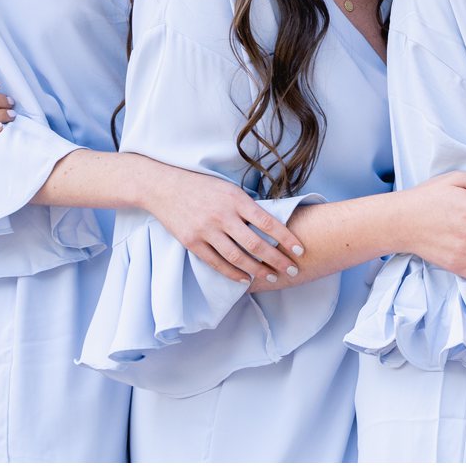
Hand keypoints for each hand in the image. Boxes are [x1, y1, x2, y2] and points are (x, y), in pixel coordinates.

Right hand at [139, 163, 306, 285]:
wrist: (165, 188)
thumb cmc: (203, 186)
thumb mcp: (230, 189)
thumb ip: (248, 206)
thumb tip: (272, 225)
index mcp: (236, 200)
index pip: (268, 222)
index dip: (286, 238)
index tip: (301, 250)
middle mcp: (223, 216)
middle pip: (256, 244)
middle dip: (277, 259)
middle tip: (292, 270)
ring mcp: (206, 231)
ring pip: (237, 257)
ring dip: (258, 270)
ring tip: (273, 277)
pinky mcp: (192, 242)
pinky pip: (216, 263)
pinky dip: (233, 273)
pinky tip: (246, 279)